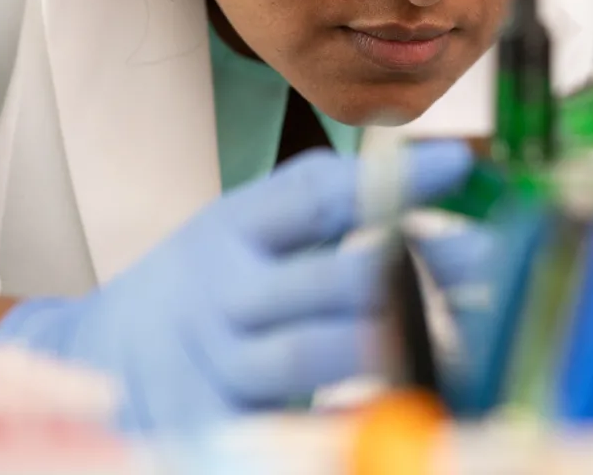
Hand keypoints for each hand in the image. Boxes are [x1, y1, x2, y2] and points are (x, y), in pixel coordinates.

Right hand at [0, 142, 474, 434]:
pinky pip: (290, 426)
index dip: (390, 182)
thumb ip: (336, 198)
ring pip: (310, 355)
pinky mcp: (218, 427)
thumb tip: (449, 168)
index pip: (314, 195)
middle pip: (322, 278)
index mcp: (232, 230)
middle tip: (487, 265)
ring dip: (394, 345)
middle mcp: (222, 295)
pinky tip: (414, 404)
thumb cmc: (212, 286)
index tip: (457, 165)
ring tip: (471, 339)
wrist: (105, 362)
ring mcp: (217, 366)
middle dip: (413, 271)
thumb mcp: (250, 226)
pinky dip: (351, 418)